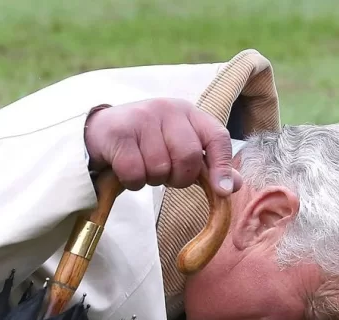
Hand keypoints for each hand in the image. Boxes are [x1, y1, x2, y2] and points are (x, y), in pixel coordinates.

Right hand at [83, 99, 242, 195]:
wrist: (102, 133)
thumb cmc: (150, 144)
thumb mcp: (182, 150)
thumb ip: (210, 166)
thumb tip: (236, 185)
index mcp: (190, 113)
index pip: (218, 137)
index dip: (223, 166)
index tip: (222, 191)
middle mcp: (168, 108)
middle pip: (188, 158)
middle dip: (178, 178)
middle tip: (166, 174)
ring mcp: (141, 117)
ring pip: (160, 169)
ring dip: (152, 180)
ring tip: (143, 166)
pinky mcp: (119, 132)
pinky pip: (135, 174)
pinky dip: (132, 182)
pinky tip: (126, 168)